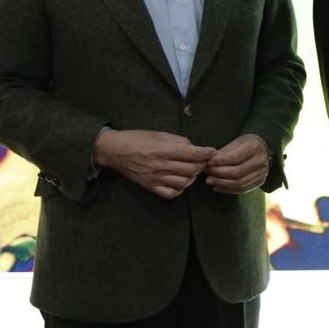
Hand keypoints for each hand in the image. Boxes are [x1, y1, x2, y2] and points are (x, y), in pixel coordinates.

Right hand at [94, 129, 216, 199]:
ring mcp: (155, 178)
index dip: (206, 153)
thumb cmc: (138, 139)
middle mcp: (160, 165)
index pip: (192, 154)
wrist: (115, 151)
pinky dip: (180, 189)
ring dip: (192, 177)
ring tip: (191, 170)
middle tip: (203, 161)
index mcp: (163, 149)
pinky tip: (181, 181)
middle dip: (201, 165)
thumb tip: (195, 147)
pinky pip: (171, 193)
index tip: (212, 151)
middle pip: (191, 170)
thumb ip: (178, 141)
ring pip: (184, 182)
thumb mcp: (159, 134)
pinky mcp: (150, 186)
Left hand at [206, 133, 269, 193]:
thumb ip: (223, 153)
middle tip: (207, 172)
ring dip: (222, 183)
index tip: (209, 162)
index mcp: (254, 147)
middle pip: (237, 172)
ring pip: (239, 183)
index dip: (221, 161)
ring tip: (209, 180)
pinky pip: (242, 189)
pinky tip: (217, 187)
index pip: (236, 157)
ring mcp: (262, 173)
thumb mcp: (235, 143)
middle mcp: (261, 161)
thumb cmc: (246, 145)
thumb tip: (209, 162)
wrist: (263, 150)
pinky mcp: (260, 182)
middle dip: (219, 173)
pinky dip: (228, 190)